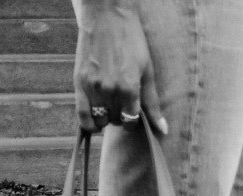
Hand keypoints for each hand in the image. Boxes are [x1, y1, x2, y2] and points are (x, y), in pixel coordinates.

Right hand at [73, 4, 167, 134]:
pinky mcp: (79, 82)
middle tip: (121, 105)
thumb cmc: (132, 42)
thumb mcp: (147, 70)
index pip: (131, 120)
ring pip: (100, 119)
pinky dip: (88, 123)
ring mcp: (93, 87)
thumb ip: (152, 103)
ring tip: (109, 108)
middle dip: (120, 117)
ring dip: (106, 118)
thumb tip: (163, 130)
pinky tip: (95, 122)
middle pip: (116, 120)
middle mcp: (110, 90)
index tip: (133, 111)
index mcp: (130, 88)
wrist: (107, 18)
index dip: (133, 119)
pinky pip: (81, 114)